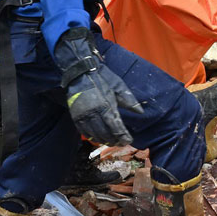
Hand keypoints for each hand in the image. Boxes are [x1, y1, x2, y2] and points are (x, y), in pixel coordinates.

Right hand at [53, 28, 141, 145]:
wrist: (80, 72)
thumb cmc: (102, 78)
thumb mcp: (118, 86)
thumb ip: (129, 100)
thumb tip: (140, 111)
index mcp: (106, 106)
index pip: (116, 127)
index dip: (123, 136)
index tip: (129, 140)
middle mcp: (94, 113)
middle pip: (106, 134)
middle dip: (115, 140)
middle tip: (122, 143)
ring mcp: (83, 116)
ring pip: (95, 135)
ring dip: (105, 140)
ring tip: (112, 142)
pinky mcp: (76, 117)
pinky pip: (84, 132)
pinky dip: (92, 137)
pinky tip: (98, 138)